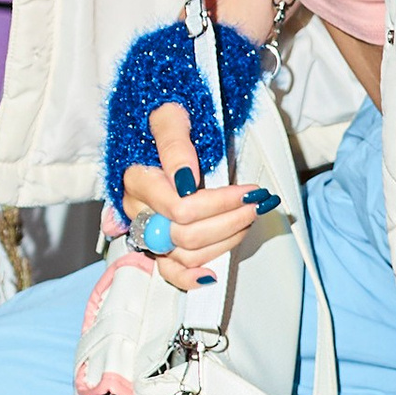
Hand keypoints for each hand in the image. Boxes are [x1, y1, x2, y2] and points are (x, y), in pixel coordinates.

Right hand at [120, 98, 271, 294]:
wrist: (161, 130)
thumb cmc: (169, 121)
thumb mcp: (170, 116)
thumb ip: (174, 144)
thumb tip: (186, 179)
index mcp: (137, 181)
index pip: (180, 208)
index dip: (220, 204)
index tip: (250, 190)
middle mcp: (139, 211)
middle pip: (185, 234)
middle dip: (229, 221)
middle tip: (257, 204)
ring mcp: (148, 231)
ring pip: (185, 254)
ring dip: (224, 241)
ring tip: (247, 220)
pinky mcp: (159, 245)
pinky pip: (170, 272)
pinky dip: (191, 278)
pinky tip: (212, 274)